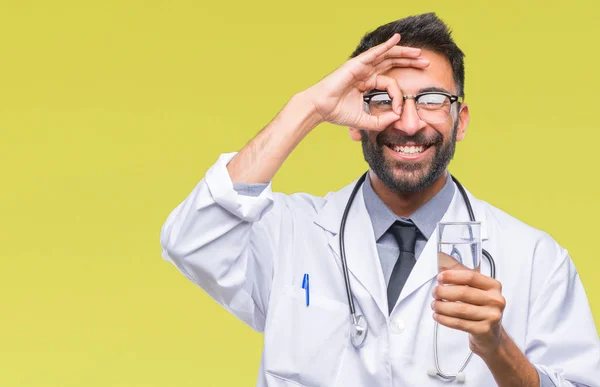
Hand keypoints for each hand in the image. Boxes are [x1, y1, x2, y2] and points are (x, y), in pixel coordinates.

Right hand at [305, 33, 428, 130]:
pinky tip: (397, 39)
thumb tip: (396, 118)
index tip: (398, 110)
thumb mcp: (364, 120)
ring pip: (387, 56)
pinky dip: (386, 46)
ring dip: (403, 53)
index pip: (390, 84)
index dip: (398, 96)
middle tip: (425, 63)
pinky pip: (375, 53)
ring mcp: (361, 67)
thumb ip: (380, 121)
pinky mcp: (357, 64)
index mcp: (367, 83)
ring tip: (418, 53)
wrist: (320, 108)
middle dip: (409, 62)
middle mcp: (366, 73)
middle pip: (392, 63)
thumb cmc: (337, 113)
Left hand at [431, 269, 505, 356]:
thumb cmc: (481, 308)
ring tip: (434, 305)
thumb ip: (462, 277)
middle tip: (434, 293)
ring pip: (460, 309)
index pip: (471, 276)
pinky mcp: (484, 330)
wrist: (491, 335)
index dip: (452, 276)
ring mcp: (492, 316)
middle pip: (463, 293)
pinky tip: (437, 316)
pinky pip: (459, 323)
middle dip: (443, 292)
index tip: (440, 278)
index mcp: (494, 286)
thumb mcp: (476, 290)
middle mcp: (496, 300)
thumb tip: (443, 265)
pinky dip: (444, 319)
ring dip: (442, 306)